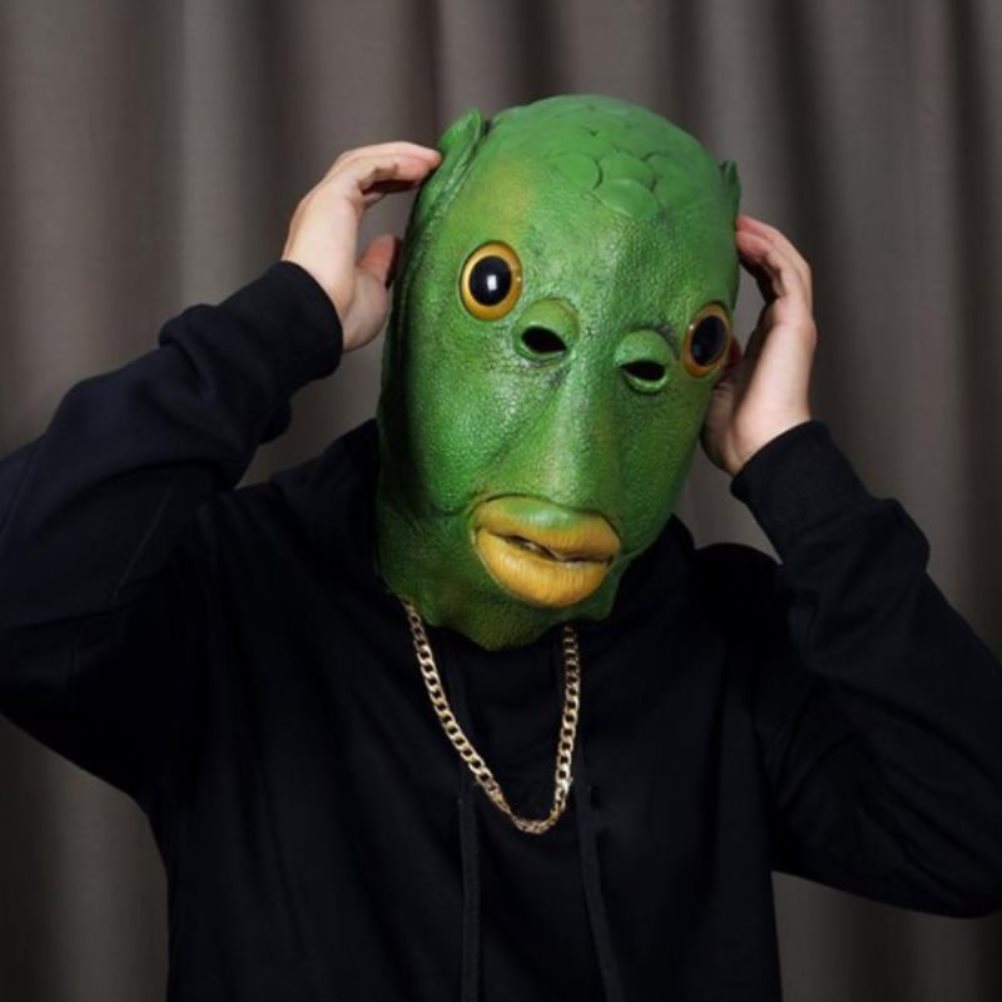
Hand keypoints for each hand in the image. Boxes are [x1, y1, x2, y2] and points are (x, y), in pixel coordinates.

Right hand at [281, 141, 441, 351]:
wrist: (317, 319)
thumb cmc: (339, 316)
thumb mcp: (373, 287)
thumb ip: (381, 262)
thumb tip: (393, 245)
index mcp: (330, 232)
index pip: (363, 193)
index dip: (391, 182)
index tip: (420, 182)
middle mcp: (325, 212)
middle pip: (362, 170)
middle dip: (398, 161)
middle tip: (431, 163)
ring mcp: (325, 202)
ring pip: (363, 161)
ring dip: (399, 155)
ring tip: (431, 159)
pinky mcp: (332, 196)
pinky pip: (366, 166)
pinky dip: (394, 161)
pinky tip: (420, 165)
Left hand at [700, 214, 816, 476]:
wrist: (756, 450)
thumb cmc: (731, 431)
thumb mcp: (707, 383)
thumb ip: (706, 353)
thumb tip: (690, 329)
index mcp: (763, 344)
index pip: (757, 288)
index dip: (740, 261)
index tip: (713, 242)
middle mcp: (782, 330)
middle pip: (773, 269)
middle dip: (750, 241)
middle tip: (722, 220)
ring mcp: (792, 325)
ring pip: (784, 265)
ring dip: (761, 238)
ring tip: (733, 219)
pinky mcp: (797, 323)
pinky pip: (789, 274)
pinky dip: (769, 249)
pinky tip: (745, 235)